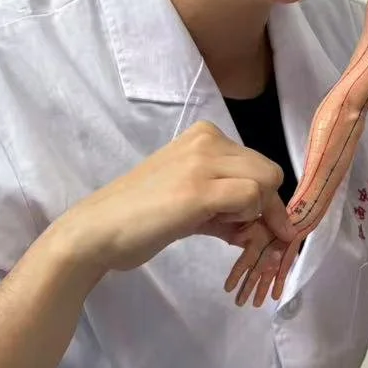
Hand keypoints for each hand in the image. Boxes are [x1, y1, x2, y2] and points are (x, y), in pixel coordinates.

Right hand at [51, 122, 291, 282]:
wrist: (98, 230)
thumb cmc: (141, 218)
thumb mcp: (192, 202)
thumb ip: (228, 206)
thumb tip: (266, 225)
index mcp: (204, 135)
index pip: (258, 163)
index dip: (262, 198)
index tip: (248, 224)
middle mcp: (206, 139)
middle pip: (268, 172)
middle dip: (265, 208)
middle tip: (239, 233)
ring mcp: (202, 161)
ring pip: (265, 182)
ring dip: (253, 214)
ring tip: (221, 230)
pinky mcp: (199, 189)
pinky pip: (251, 197)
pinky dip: (246, 220)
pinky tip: (221, 232)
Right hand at [224, 202, 311, 308]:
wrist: (295, 212)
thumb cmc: (273, 213)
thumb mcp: (258, 220)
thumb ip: (247, 231)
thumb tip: (234, 240)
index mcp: (254, 243)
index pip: (244, 262)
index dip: (236, 276)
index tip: (227, 289)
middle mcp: (263, 252)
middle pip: (254, 273)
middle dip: (247, 288)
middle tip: (239, 304)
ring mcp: (275, 257)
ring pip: (267, 276)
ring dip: (261, 290)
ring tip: (255, 305)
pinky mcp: (286, 258)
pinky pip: (283, 273)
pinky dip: (279, 284)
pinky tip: (275, 296)